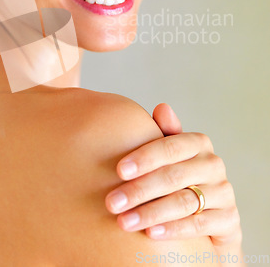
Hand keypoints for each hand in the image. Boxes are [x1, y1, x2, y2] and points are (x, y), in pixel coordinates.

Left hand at [105, 103, 242, 254]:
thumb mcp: (169, 156)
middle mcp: (213, 164)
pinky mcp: (229, 220)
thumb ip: (163, 135)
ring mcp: (224, 192)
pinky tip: (151, 234)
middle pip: (173, 176)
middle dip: (139, 190)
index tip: (118, 170)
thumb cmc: (179, 179)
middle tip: (112, 203)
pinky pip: (199, 224)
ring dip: (150, 212)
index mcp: (198, 143)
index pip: (170, 147)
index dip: (144, 158)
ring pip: (184, 201)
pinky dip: (173, 229)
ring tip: (124, 221)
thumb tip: (162, 107)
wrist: (209, 218)